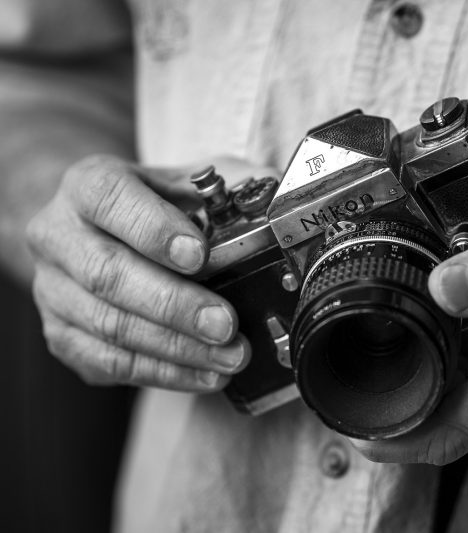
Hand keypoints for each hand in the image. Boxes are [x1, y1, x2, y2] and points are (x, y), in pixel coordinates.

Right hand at [27, 155, 265, 390]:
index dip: (155, 230)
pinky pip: (108, 363)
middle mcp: (58, 235)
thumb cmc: (156, 205)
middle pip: (108, 274)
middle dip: (175, 304)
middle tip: (226, 324)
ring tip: (230, 356)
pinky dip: (162, 373)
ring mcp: (52, 289)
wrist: (98, 229)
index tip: (199, 255)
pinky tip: (204, 374)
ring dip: (176, 348)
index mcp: (88, 184)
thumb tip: (281, 207)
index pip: (111, 199)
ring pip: (109, 326)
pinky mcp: (61, 334)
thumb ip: (229, 188)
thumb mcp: (189, 181)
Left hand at [351, 191, 467, 464]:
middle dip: (405, 386)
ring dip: (434, 364)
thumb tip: (441, 289)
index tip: (348, 422)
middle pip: (447, 414)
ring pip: (464, 393)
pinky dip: (461, 354)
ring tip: (412, 317)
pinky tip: (454, 315)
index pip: (445, 433)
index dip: (391, 434)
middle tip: (370, 340)